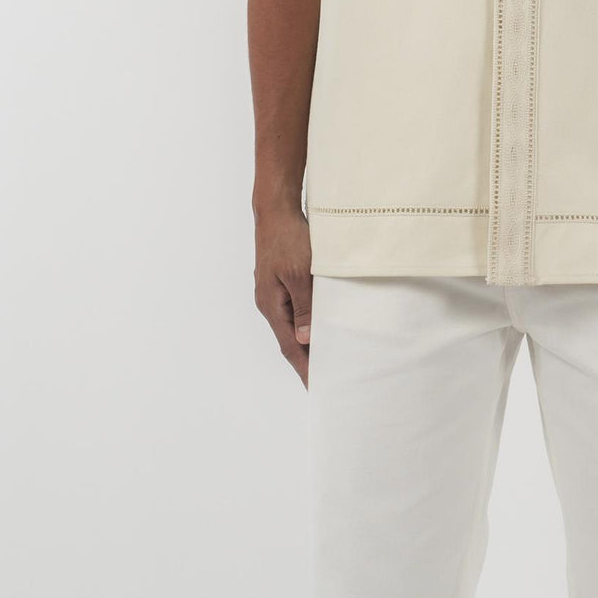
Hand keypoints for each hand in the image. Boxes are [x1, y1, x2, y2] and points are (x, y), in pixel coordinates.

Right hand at [254, 205, 312, 388]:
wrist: (276, 209)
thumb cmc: (288, 238)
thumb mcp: (300, 273)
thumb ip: (304, 307)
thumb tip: (306, 340)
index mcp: (272, 305)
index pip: (290, 347)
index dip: (305, 368)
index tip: (318, 387)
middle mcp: (269, 303)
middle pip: (290, 339)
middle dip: (307, 360)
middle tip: (328, 377)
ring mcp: (273, 292)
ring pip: (292, 324)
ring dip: (308, 341)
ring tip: (328, 355)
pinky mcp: (279, 280)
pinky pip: (294, 309)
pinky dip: (307, 321)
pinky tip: (320, 322)